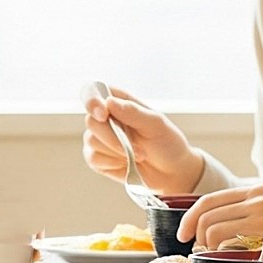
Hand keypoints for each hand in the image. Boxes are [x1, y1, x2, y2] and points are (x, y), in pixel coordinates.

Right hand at [81, 87, 202, 194]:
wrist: (171, 171)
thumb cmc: (166, 142)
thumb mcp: (156, 124)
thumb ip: (133, 112)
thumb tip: (109, 102)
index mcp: (119, 101)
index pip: (94, 92)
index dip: (92, 101)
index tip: (103, 114)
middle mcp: (106, 117)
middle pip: (91, 121)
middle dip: (112, 137)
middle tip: (137, 148)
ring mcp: (99, 138)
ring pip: (91, 141)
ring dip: (116, 152)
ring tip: (138, 155)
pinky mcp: (97, 158)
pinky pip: (93, 159)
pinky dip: (111, 163)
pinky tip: (126, 163)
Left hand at [180, 184, 262, 250]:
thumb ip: (239, 216)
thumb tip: (199, 231)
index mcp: (254, 191)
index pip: (208, 200)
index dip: (190, 218)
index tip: (184, 234)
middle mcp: (257, 197)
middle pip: (206, 216)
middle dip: (197, 237)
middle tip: (202, 250)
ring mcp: (261, 212)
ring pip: (211, 230)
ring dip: (207, 247)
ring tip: (219, 256)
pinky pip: (223, 242)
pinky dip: (219, 253)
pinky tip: (233, 258)